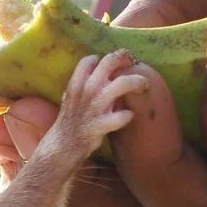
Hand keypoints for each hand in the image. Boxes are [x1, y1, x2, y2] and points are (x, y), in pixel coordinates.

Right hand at [29, 51, 145, 173]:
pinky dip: (128, 115)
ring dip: (138, 82)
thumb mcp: (70, 99)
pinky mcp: (101, 124)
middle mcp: (87, 90)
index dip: (103, 59)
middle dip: (126, 59)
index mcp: (77, 83)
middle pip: (110, 62)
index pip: (91, 60)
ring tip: (144, 87)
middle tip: (134, 64)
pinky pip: (123, 116)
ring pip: (123, 83)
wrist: (63, 147)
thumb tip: (97, 75)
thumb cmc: (69, 122)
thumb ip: (82, 86)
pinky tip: (129, 116)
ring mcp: (95, 107)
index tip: (113, 65)